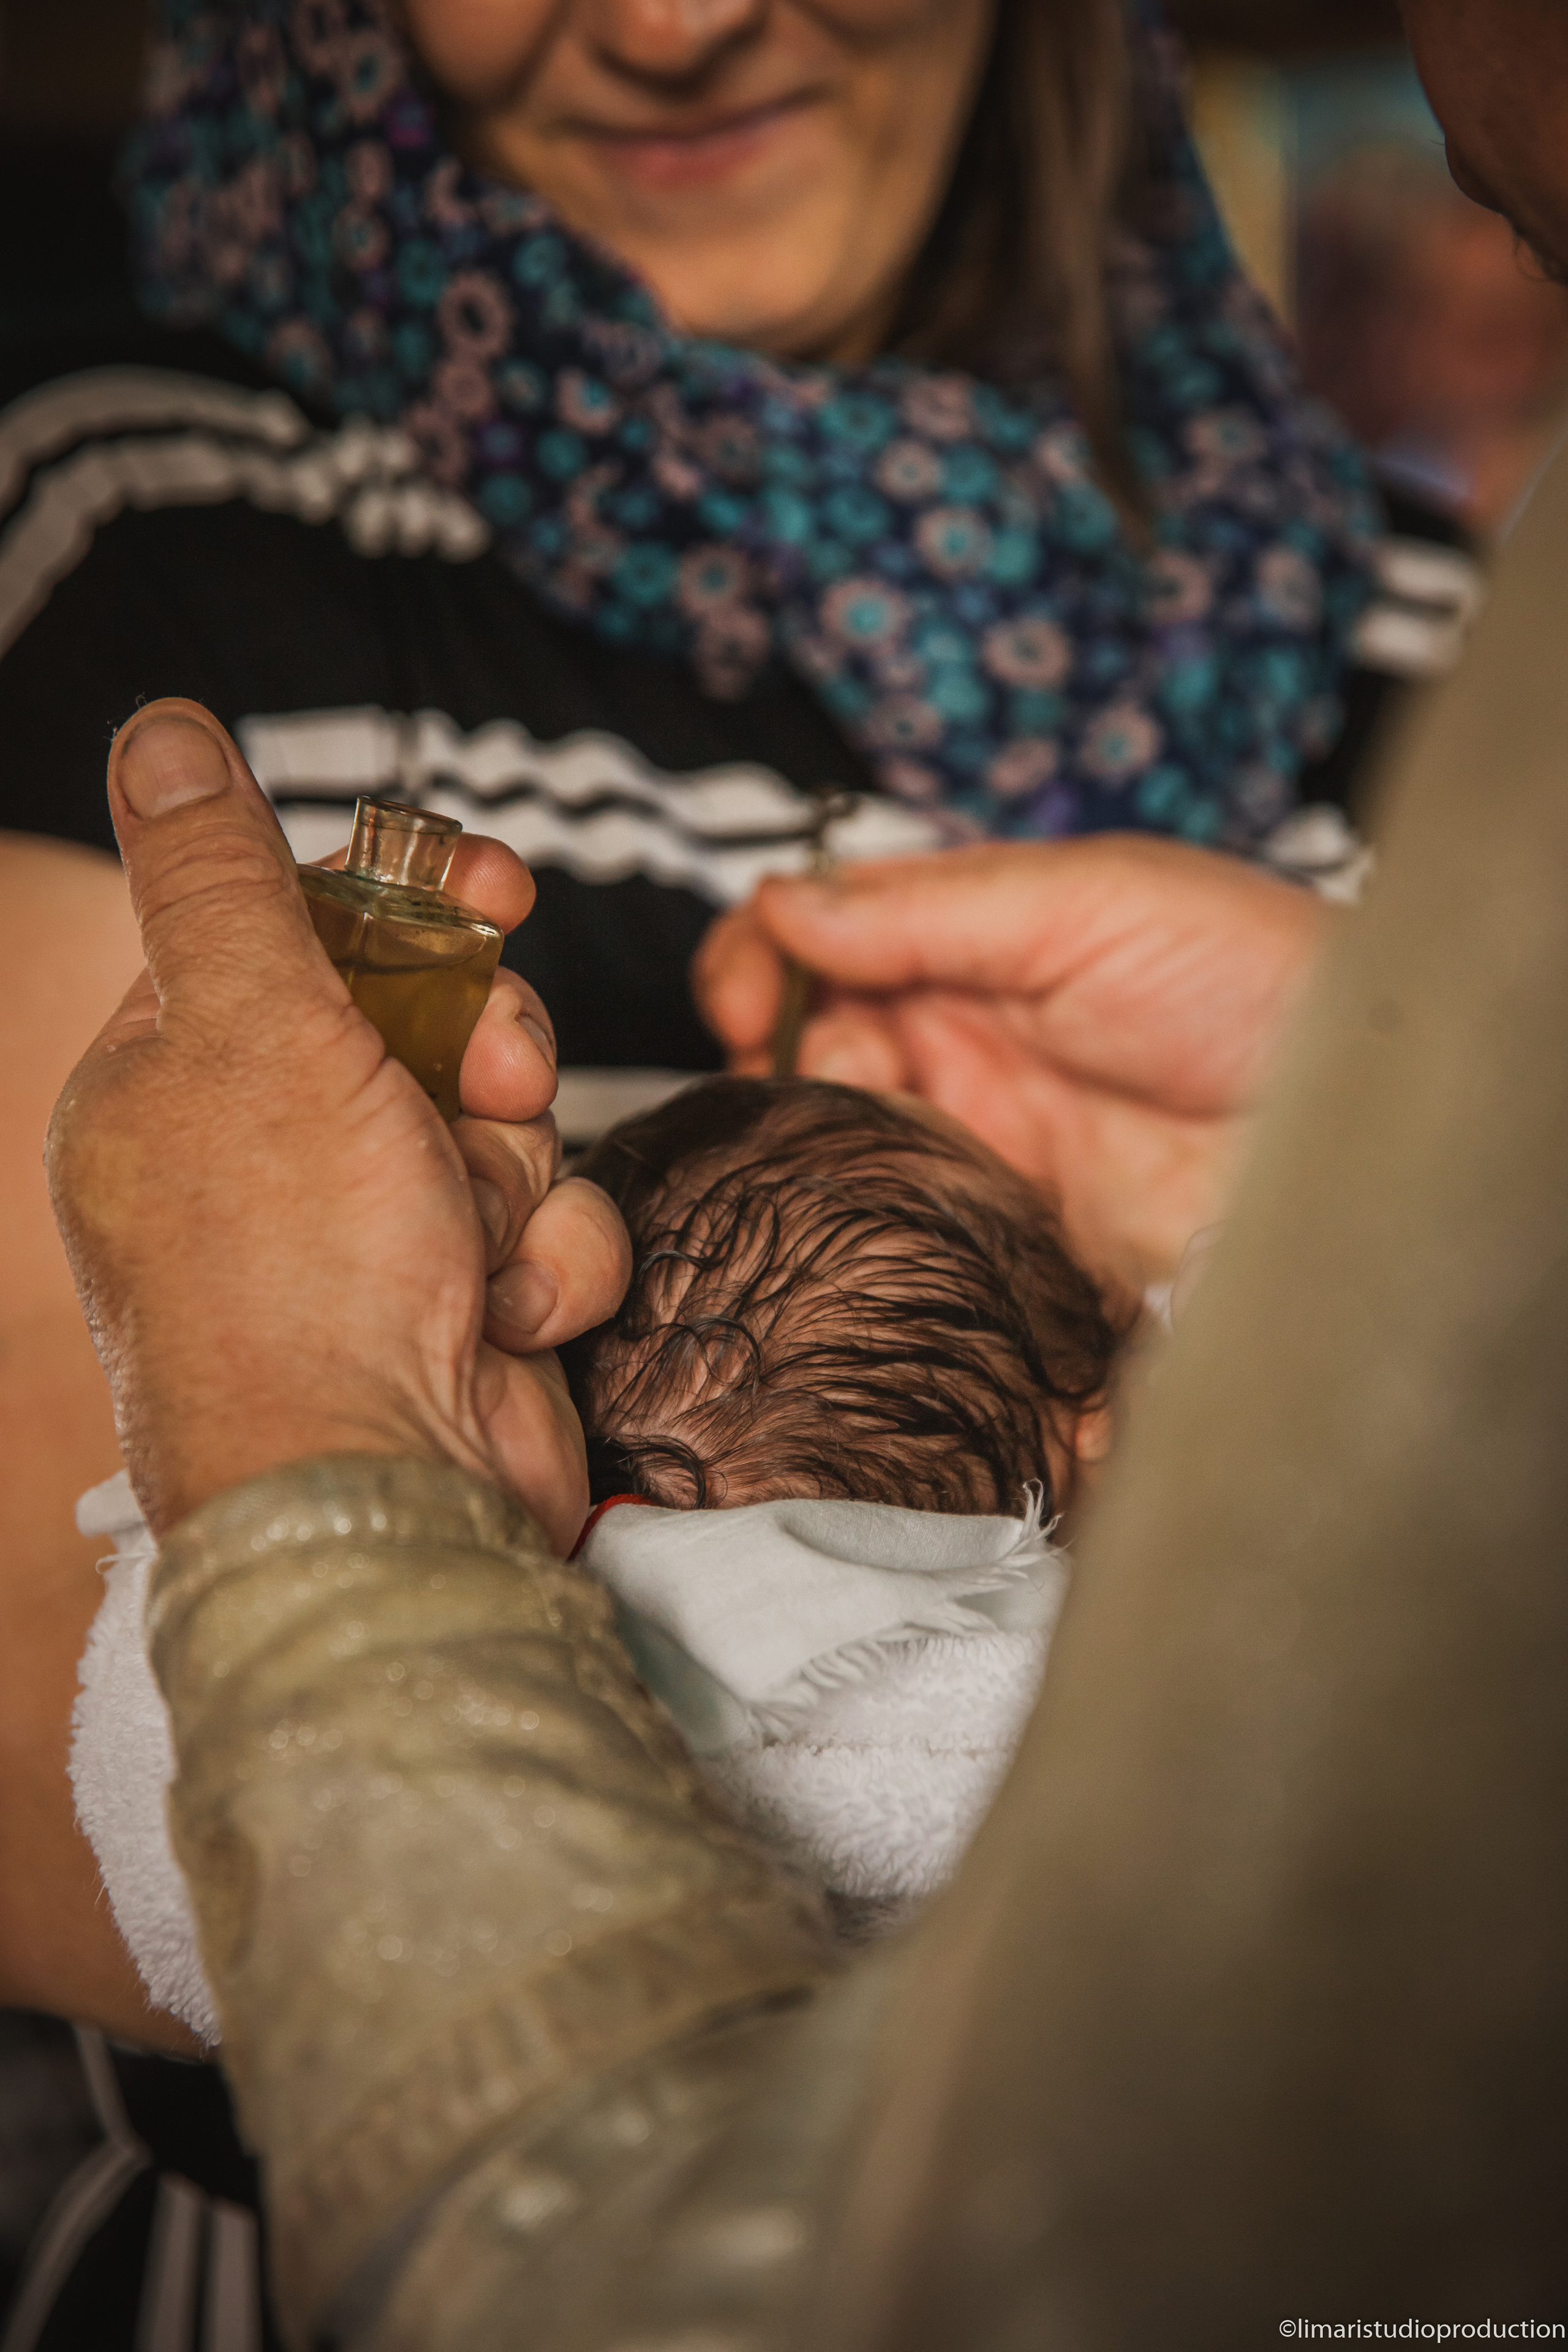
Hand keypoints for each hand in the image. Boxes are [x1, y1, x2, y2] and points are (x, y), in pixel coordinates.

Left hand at [47, 700, 628, 1552]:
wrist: (383, 1498)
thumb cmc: (292, 1279)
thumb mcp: (250, 1028)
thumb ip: (220, 875)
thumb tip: (157, 732)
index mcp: (181, 1082)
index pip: (305, 934)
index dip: (410, 903)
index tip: (495, 887)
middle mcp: (272, 1157)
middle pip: (427, 1017)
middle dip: (482, 1049)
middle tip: (482, 1083)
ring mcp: (374, 1236)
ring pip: (506, 1118)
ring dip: (515, 1170)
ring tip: (469, 1237)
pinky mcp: (466, 1299)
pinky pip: (552, 1219)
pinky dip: (547, 1260)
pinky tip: (497, 1313)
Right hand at [694, 836, 1328, 1288]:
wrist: (1348, 1116)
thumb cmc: (1250, 974)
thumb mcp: (1081, 901)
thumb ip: (925, 911)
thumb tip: (784, 905)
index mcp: (973, 934)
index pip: (821, 934)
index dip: (761, 957)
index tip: (747, 994)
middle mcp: (965, 1031)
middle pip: (810, 1039)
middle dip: (778, 1053)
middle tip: (811, 1073)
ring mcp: (979, 1129)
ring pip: (840, 1131)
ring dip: (818, 1131)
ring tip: (856, 1133)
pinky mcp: (1001, 1222)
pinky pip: (900, 1219)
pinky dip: (868, 1213)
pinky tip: (878, 1204)